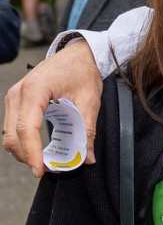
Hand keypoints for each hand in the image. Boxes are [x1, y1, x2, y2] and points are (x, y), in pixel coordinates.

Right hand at [3, 39, 102, 176]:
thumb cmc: (83, 72)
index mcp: (35, 90)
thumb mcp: (90, 101)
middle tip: (47, 170)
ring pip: (9, 133)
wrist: (78, 54)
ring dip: (23, 150)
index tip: (40, 171)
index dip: (32, 152)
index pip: (26, 128)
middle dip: (27, 156)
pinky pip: (12, 126)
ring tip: (44, 161)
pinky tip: (38, 150)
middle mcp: (18, 93)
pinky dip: (23, 141)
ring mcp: (14, 96)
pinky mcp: (16, 101)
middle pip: (12, 134)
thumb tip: (87, 158)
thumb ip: (87, 130)